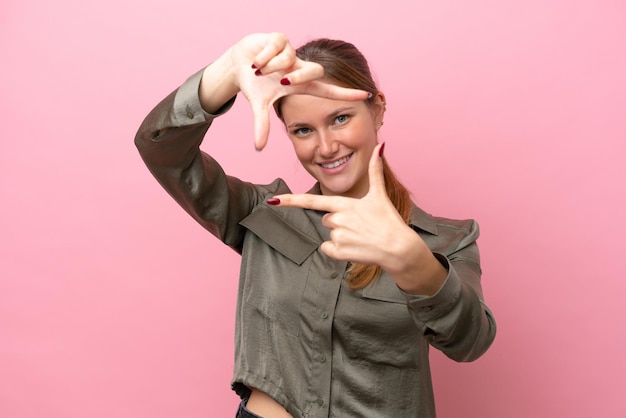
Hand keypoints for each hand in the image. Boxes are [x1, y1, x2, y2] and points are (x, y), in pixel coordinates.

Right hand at [229, 33, 369, 149]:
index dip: (346, 94)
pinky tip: (256, 59)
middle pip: (315, 71)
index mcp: (300, 85)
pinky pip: (275, 48)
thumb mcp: (260, 104)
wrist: (238, 64)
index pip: (329, 90)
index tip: (366, 95)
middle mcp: (300, 68)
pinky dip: (262, 56)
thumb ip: (262, 125)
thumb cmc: (254, 85)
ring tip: (258, 70)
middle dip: (299, 75)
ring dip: (269, 66)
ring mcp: (292, 52)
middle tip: (282, 79)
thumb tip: (258, 148)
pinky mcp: (281, 38)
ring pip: (289, 59)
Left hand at [270, 143, 447, 294]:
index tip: (273, 201)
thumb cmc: (388, 220)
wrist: (399, 248)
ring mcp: (338, 236)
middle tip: (360, 224)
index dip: (291, 200)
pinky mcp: (339, 252)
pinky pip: (328, 249)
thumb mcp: (379, 194)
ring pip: (329, 233)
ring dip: (342, 235)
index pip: (311, 201)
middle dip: (341, 221)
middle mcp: (338, 219)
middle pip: (327, 218)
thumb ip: (375, 170)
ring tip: (361, 236)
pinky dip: (340, 250)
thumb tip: (381, 145)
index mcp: (344, 204)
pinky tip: (356, 248)